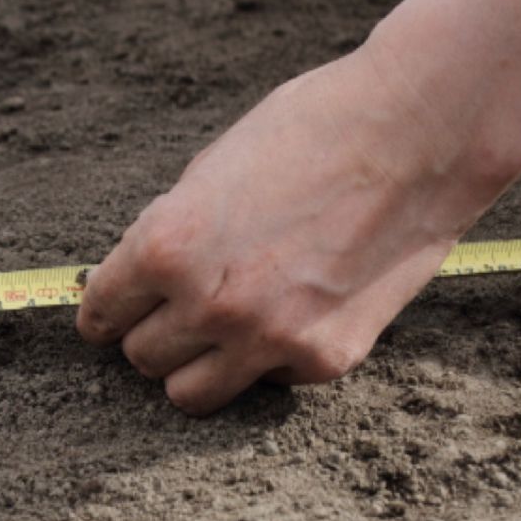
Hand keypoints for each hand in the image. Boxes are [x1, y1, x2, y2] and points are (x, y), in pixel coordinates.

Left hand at [76, 38, 507, 415]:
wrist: (420, 133)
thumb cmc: (318, 126)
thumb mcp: (217, 166)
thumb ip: (177, 229)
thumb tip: (148, 276)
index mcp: (167, 244)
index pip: (101, 312)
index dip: (114, 303)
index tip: (126, 304)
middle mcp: (208, 302)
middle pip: (143, 357)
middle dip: (161, 327)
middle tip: (195, 297)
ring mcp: (267, 338)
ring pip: (190, 393)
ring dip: (203, 360)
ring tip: (236, 320)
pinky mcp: (325, 359)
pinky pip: (270, 379)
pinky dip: (277, 352)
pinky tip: (305, 303)